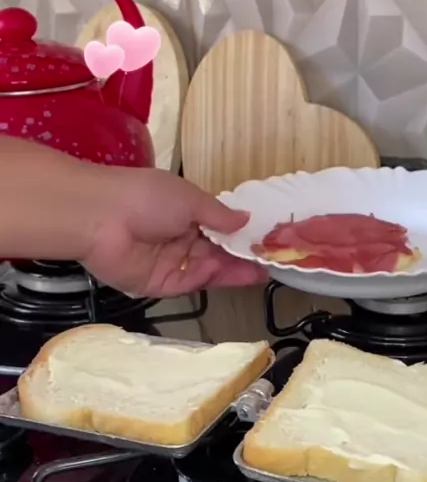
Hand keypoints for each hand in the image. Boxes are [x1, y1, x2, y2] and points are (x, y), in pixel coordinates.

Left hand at [82, 168, 266, 297]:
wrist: (100, 217)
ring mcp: (169, 263)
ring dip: (232, 270)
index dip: (240, 236)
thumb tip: (245, 218)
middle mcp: (178, 239)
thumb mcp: (189, 198)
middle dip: (242, 257)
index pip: (218, 229)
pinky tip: (233, 272)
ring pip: (206, 270)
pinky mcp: (159, 284)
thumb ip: (218, 214)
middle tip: (272, 262)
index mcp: (183, 213)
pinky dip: (210, 278)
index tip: (265, 241)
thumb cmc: (146, 197)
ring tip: (262, 270)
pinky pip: (190, 283)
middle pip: (215, 252)